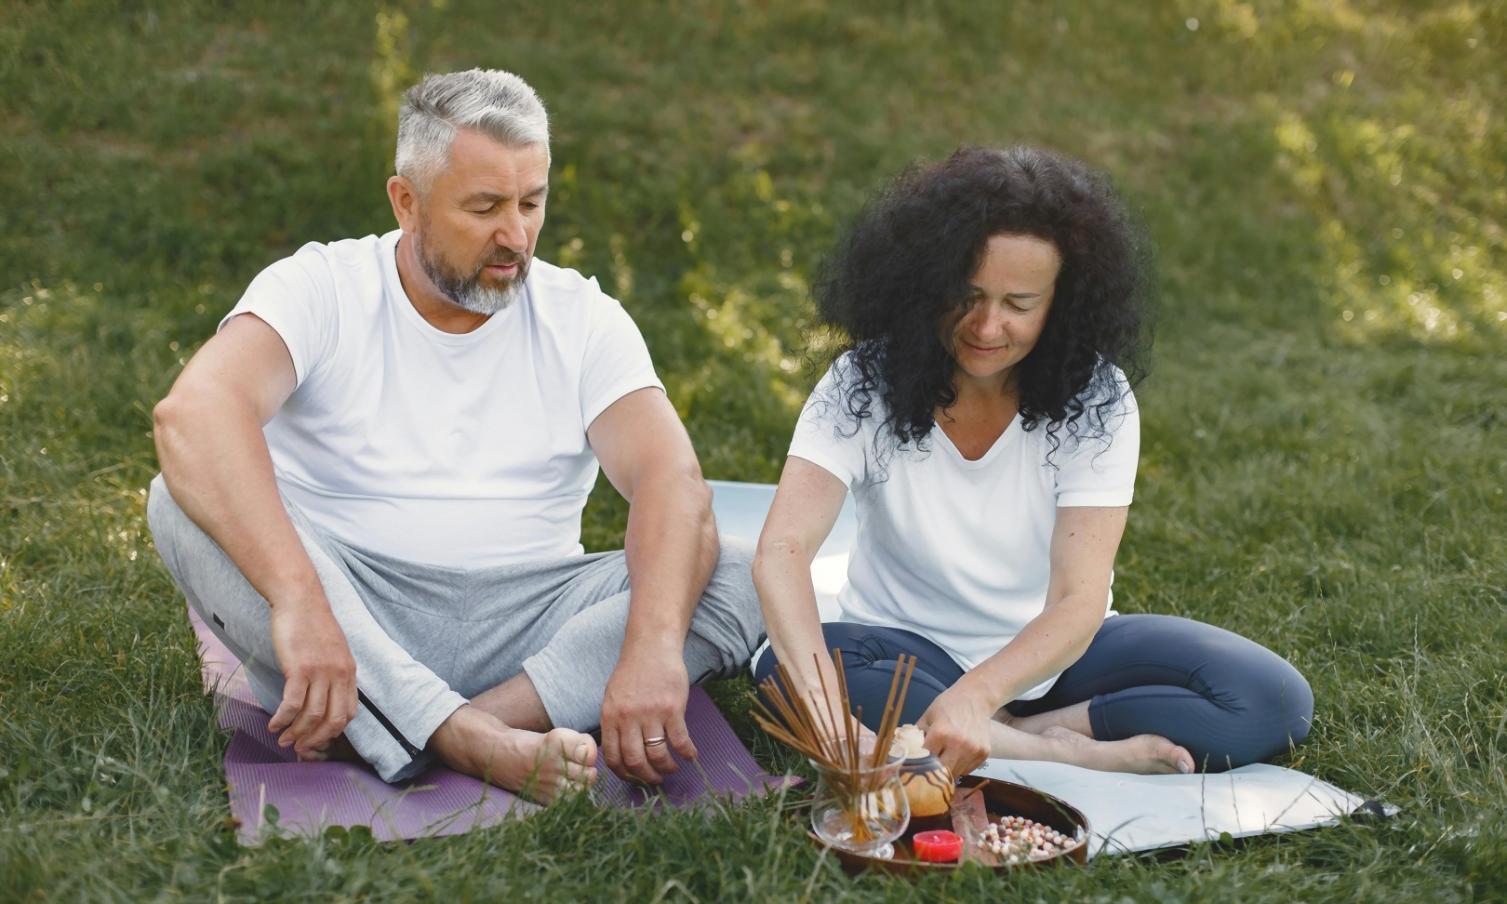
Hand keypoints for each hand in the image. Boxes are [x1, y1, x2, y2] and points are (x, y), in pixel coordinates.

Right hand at [266, 596, 357, 754]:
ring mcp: (320, 672)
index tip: (317, 739)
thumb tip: (324, 697)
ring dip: (296, 733)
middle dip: (316, 740)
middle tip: (299, 748)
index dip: (333, 732)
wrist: (300, 599)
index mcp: (349, 672)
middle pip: (333, 721)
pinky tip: (273, 724)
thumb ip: (334, 673)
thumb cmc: (312, 624)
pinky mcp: (299, 668)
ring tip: (282, 739)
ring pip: (312, 715)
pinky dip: (282, 719)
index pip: (349, 713)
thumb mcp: (334, 650)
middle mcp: (339, 674)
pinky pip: (292, 704)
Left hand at [599, 649, 694, 783]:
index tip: (634, 778)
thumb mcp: (613, 696)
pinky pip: (680, 739)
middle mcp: (628, 717)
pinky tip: (690, 756)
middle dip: (646, 777)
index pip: (613, 756)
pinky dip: (686, 753)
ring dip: (666, 768)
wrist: (652, 645)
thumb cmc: (633, 671)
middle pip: (635, 760)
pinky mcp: (672, 708)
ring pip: (657, 754)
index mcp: (610, 716)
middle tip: (655, 780)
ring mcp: (651, 713)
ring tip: (671, 769)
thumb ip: (614, 722)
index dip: (624, 774)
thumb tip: (618, 751)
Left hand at [916, 682, 995, 777]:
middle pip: (941, 772)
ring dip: (947, 770)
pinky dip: (960, 767)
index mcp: (940, 733)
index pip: (924, 760)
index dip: (918, 764)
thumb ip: (916, 737)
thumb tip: (906, 755)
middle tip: (928, 769)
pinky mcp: (984, 754)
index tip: (914, 766)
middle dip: (933, 772)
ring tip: (944, 758)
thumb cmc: (948, 705)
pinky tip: (957, 754)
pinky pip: (967, 770)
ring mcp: (973, 750)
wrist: (976, 697)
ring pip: (955, 773)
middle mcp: (959, 744)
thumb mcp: (927, 717)